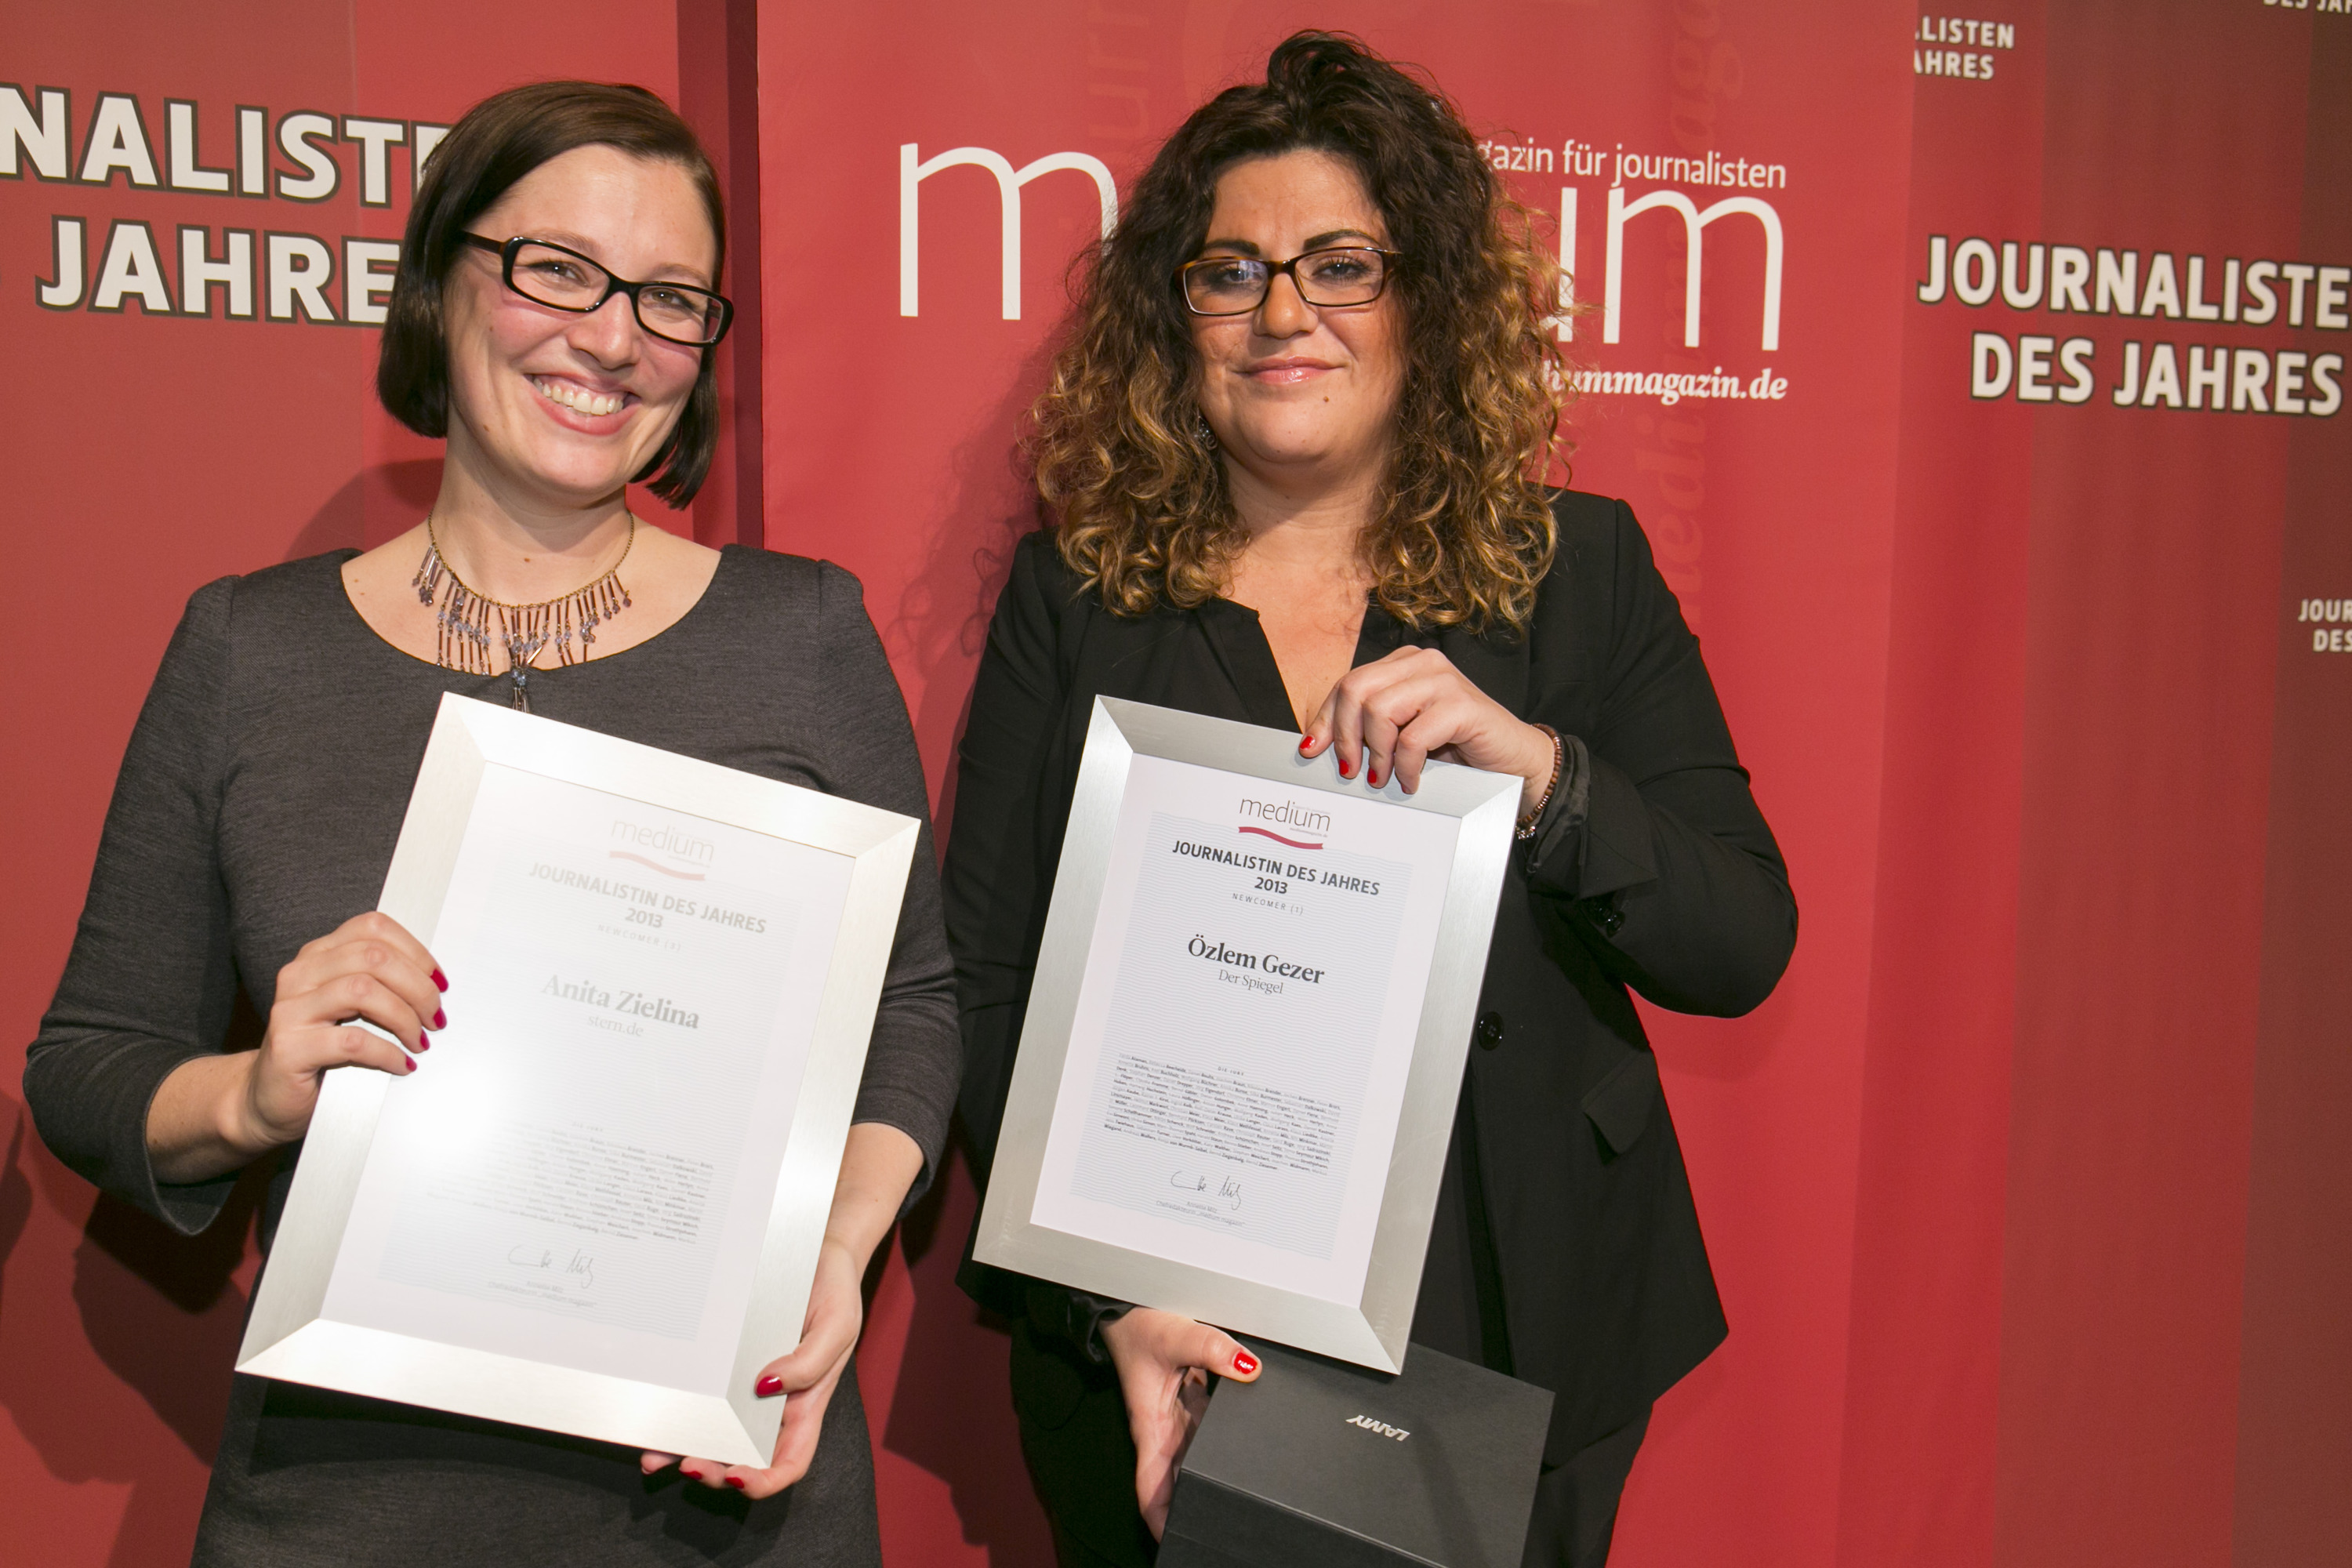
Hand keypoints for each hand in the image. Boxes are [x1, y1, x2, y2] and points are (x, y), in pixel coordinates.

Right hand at [244, 911, 442, 1146]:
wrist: (270, 1097)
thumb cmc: (322, 1052)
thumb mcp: (352, 1010)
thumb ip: (381, 986)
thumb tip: (436, 984)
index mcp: (318, 955)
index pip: (373, 928)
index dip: (415, 952)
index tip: (439, 982)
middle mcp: (300, 974)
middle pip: (373, 957)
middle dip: (418, 987)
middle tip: (436, 1018)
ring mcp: (291, 1009)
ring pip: (362, 991)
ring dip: (404, 1018)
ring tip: (419, 1041)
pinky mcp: (289, 1047)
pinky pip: (351, 1041)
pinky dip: (387, 1052)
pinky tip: (401, 1064)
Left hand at [638, 1237, 864, 1498]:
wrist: (818, 1253)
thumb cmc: (834, 1293)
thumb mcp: (837, 1325)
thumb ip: (810, 1362)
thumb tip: (767, 1388)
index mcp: (805, 1406)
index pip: (789, 1462)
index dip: (764, 1480)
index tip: (737, 1478)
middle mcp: (773, 1406)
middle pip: (744, 1457)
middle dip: (715, 1471)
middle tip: (691, 1464)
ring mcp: (746, 1389)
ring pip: (714, 1434)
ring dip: (685, 1452)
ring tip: (659, 1456)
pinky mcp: (725, 1366)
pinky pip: (700, 1396)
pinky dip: (676, 1416)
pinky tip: (654, 1423)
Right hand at [1099, 1308, 1260, 1538]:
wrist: (1129, 1306)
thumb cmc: (1138, 1327)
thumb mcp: (1174, 1336)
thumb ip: (1211, 1349)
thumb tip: (1248, 1368)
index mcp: (1152, 1428)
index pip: (1151, 1488)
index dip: (1161, 1521)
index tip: (1174, 1543)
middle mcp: (1165, 1430)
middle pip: (1179, 1481)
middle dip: (1195, 1506)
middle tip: (1224, 1525)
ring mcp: (1178, 1418)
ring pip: (1197, 1458)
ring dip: (1213, 1475)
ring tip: (1241, 1497)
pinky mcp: (1190, 1402)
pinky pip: (1210, 1429)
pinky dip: (1224, 1441)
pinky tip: (1248, 1445)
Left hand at [1299, 646, 1556, 811]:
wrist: (1514, 761)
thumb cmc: (1457, 749)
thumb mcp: (1403, 735)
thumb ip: (1369, 730)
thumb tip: (1316, 745)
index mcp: (1403, 664)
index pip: (1348, 684)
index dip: (1327, 719)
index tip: (1314, 750)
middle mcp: (1422, 663)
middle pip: (1357, 690)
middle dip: (1347, 737)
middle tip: (1352, 771)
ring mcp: (1443, 680)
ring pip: (1380, 711)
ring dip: (1378, 754)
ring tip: (1386, 778)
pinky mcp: (1462, 705)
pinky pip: (1413, 739)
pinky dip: (1406, 767)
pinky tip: (1412, 782)